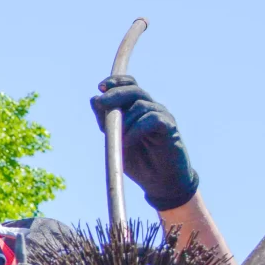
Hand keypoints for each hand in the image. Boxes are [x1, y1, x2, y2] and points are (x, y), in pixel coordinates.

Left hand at [91, 75, 198, 210]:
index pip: (129, 84)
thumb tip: (94, 99)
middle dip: (115, 94)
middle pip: (134, 90)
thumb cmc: (138, 161)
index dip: (115, 82)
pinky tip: (127, 142)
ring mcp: (162, 116)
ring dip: (124, 120)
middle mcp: (151, 108)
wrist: (160, 182)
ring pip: (141, 105)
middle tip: (101, 102)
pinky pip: (152, 119)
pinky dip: (136, 129)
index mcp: (138, 108)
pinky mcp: (170, 127)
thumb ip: (106, 122)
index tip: (100, 87)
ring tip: (118, 138)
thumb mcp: (115, 140)